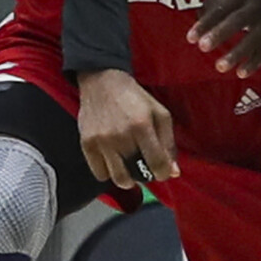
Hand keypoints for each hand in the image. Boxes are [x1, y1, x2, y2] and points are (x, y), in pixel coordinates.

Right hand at [78, 69, 179, 188]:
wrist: (102, 82)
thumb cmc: (134, 98)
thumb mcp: (159, 113)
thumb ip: (168, 143)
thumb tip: (173, 172)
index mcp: (142, 126)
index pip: (157, 163)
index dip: (164, 173)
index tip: (163, 172)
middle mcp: (121, 136)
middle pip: (136, 175)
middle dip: (145, 176)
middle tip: (145, 167)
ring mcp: (102, 141)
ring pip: (118, 178)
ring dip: (127, 178)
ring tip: (129, 166)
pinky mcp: (87, 144)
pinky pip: (100, 173)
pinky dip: (109, 172)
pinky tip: (114, 160)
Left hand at [188, 0, 260, 77]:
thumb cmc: (243, 4)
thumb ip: (211, 7)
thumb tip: (197, 19)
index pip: (221, 7)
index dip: (205, 23)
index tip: (191, 38)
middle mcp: (257, 6)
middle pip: (238, 20)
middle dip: (220, 33)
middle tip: (203, 47)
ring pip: (253, 39)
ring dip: (236, 53)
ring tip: (220, 66)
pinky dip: (252, 64)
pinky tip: (240, 73)